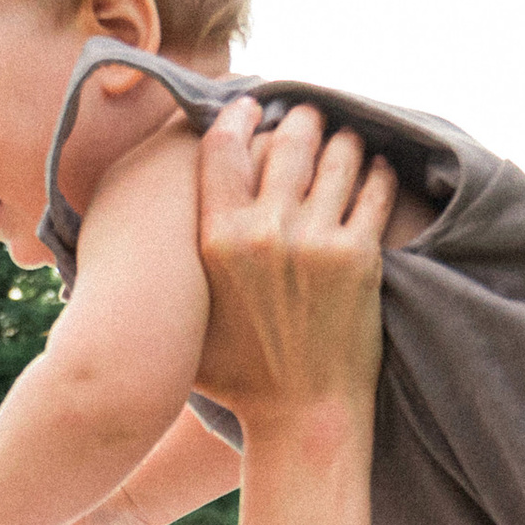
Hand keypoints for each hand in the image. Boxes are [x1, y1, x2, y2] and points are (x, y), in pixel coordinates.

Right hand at [195, 99, 396, 434]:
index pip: (224, 149)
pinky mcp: (360, 257)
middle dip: (298, 119)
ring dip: (343, 140)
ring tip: (346, 137)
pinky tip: (379, 169)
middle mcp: (265, 232)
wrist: (301, 418)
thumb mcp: (188, 316)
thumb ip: (176, 267)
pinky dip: (379, 173)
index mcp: (216, 240)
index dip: (238, 118)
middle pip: (285, 141)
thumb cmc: (239, 378)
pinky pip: (375, 192)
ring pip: (337, 157)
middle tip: (305, 113)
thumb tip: (144, 234)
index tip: (250, 107)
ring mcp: (316, 241)